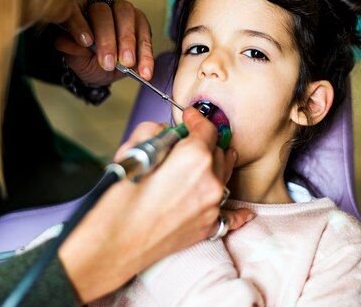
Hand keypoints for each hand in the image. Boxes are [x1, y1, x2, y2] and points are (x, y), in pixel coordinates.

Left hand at [54, 0, 153, 85]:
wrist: (103, 70)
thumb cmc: (86, 59)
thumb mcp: (75, 60)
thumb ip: (71, 50)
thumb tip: (75, 44)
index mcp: (78, 11)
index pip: (74, 10)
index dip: (79, 24)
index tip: (85, 42)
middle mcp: (100, 5)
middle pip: (103, 11)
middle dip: (107, 38)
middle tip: (109, 62)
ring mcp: (121, 10)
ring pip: (127, 15)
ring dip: (128, 41)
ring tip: (128, 63)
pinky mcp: (140, 21)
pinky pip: (145, 33)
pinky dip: (146, 53)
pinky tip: (144, 71)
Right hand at [58, 109, 252, 303]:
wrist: (115, 242)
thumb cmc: (119, 200)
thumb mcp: (132, 150)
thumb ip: (155, 132)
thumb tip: (167, 132)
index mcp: (195, 158)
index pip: (206, 128)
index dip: (196, 119)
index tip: (189, 117)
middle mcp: (210, 182)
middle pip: (217, 151)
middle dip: (203, 143)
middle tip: (187, 141)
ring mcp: (212, 207)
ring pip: (224, 177)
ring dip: (216, 166)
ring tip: (209, 161)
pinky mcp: (207, 227)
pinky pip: (231, 216)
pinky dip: (237, 213)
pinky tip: (245, 212)